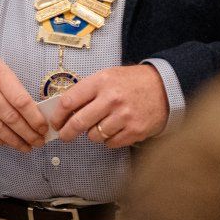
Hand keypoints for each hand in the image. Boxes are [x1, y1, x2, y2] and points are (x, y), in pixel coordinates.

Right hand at [0, 49, 47, 149]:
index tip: (43, 128)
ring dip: (14, 141)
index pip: (21, 101)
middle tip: (38, 142)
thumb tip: (33, 113)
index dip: (34, 119)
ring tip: (26, 146)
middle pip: (10, 118)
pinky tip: (6, 142)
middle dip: (28, 134)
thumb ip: (13, 87)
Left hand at [55, 64, 169, 146]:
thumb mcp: (107, 76)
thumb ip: (87, 91)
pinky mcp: (135, 130)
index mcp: (100, 82)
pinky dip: (108, 140)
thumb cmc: (131, 83)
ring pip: (94, 136)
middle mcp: (111, 99)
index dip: (58, 115)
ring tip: (100, 125)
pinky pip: (110, 143)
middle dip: (67, 133)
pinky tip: (114, 129)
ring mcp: (124, 116)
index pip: (69, 101)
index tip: (55, 122)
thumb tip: (63, 110)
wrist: (164, 88)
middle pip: (78, 123)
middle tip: (65, 136)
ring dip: (93, 134)